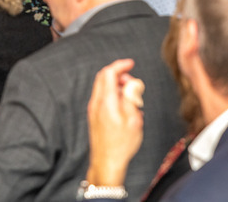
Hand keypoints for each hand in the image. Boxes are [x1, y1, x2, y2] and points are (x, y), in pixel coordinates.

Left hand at [86, 59, 144, 187]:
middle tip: (133, 84)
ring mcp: (93, 109)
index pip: (109, 73)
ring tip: (132, 101)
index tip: (131, 64)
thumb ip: (132, 97)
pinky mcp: (94, 116)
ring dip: (117, 86)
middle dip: (119, 74)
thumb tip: (131, 83)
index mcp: (106, 101)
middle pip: (104, 77)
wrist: (107, 163)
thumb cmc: (122, 144)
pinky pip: (103, 97)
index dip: (121, 65)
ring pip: (103, 87)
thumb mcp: (134, 119)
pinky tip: (125, 108)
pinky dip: (113, 95)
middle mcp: (96, 103)